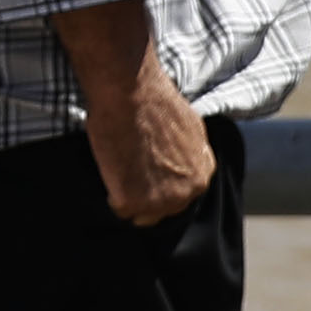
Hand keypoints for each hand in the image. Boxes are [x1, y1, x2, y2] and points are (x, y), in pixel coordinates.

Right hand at [53, 0, 214, 224]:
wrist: (131, 94)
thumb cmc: (156, 102)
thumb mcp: (191, 128)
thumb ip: (190, 154)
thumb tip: (182, 161)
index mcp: (201, 176)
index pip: (181, 196)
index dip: (161, 184)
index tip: (147, 173)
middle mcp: (186, 194)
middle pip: (161, 210)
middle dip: (145, 194)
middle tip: (128, 170)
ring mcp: (159, 202)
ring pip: (140, 216)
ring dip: (127, 196)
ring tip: (117, 169)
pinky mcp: (131, 203)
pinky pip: (118, 209)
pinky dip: (110, 192)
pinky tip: (109, 168)